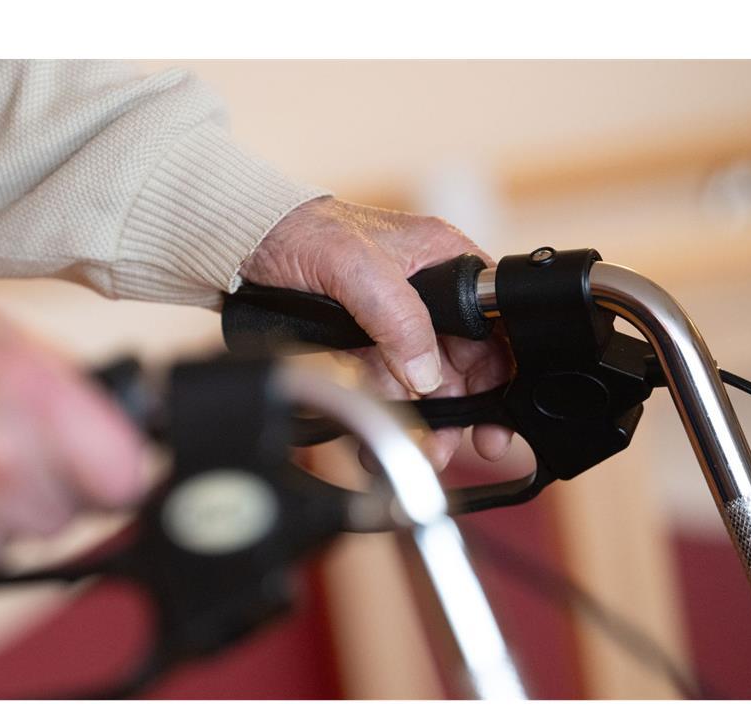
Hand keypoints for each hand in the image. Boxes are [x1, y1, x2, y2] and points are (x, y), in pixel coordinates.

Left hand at [241, 196, 512, 469]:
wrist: (249, 246)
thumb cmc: (305, 231)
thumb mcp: (357, 265)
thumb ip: (399, 316)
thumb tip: (427, 373)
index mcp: (443, 260)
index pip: (491, 320)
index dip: (501, 367)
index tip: (500, 409)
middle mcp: (427, 295)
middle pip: (465, 362)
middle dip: (466, 408)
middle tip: (461, 444)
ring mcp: (396, 324)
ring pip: (428, 384)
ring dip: (428, 422)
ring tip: (424, 451)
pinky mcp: (367, 347)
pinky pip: (388, 389)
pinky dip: (388, 416)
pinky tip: (378, 442)